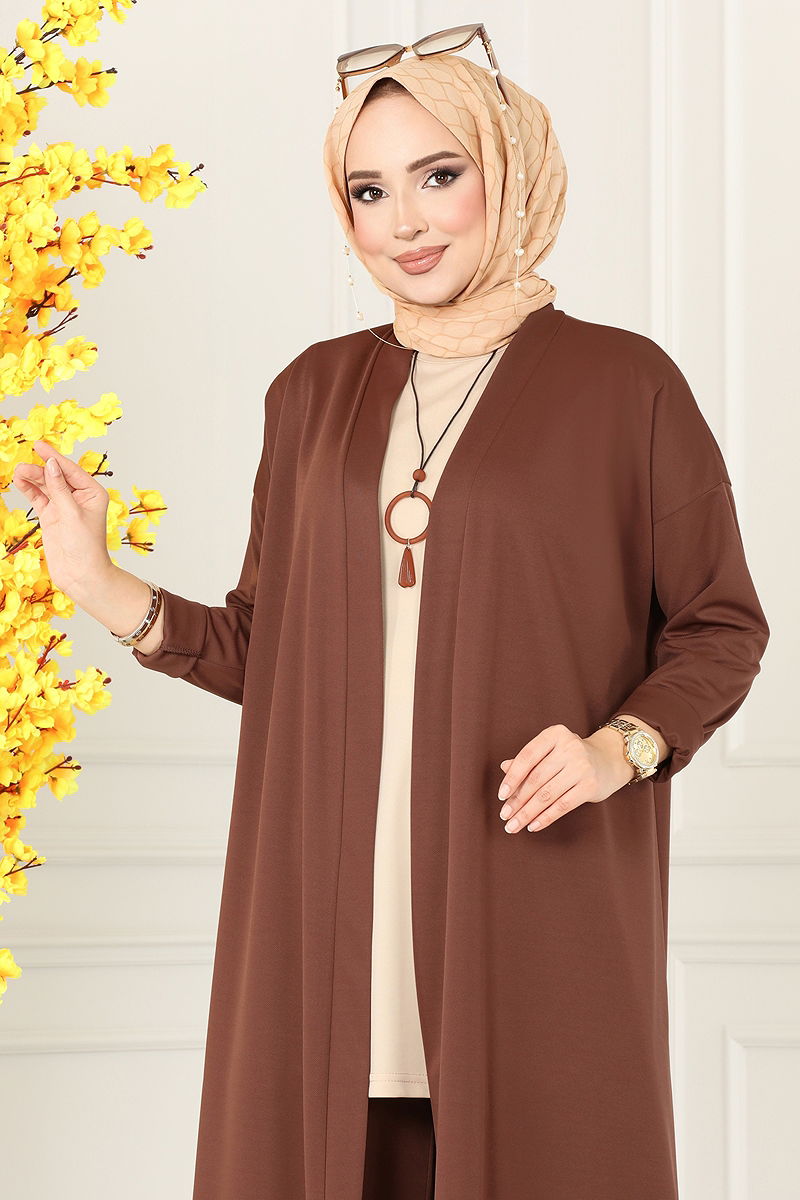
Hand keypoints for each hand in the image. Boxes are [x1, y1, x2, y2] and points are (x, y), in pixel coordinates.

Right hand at [12, 439, 113, 596]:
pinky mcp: (52, 516)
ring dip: (32, 478)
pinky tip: (20, 481)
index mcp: (93, 493)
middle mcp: (80, 497)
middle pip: (56, 476)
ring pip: (46, 486)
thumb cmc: (85, 547)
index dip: (54, 458)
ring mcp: (64, 506)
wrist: (80, 575)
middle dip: (39, 469)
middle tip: (22, 465)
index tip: (38, 446)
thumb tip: (51, 464)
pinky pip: (39, 498)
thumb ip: (59, 488)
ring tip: (18, 472)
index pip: (71, 470)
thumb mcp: (71, 514)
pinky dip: (30, 489)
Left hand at [496, 723, 634, 832]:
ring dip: (527, 813)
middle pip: (536, 779)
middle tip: (504, 815)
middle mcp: (569, 748)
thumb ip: (528, 759)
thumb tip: (504, 768)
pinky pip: (562, 806)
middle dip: (517, 800)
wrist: (609, 760)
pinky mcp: (590, 786)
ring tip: (514, 824)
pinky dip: (545, 818)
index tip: (501, 795)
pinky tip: (533, 826)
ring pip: (547, 795)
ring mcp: (582, 767)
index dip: (512, 777)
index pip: (527, 756)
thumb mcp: (551, 750)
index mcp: (555, 734)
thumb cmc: (571, 756)